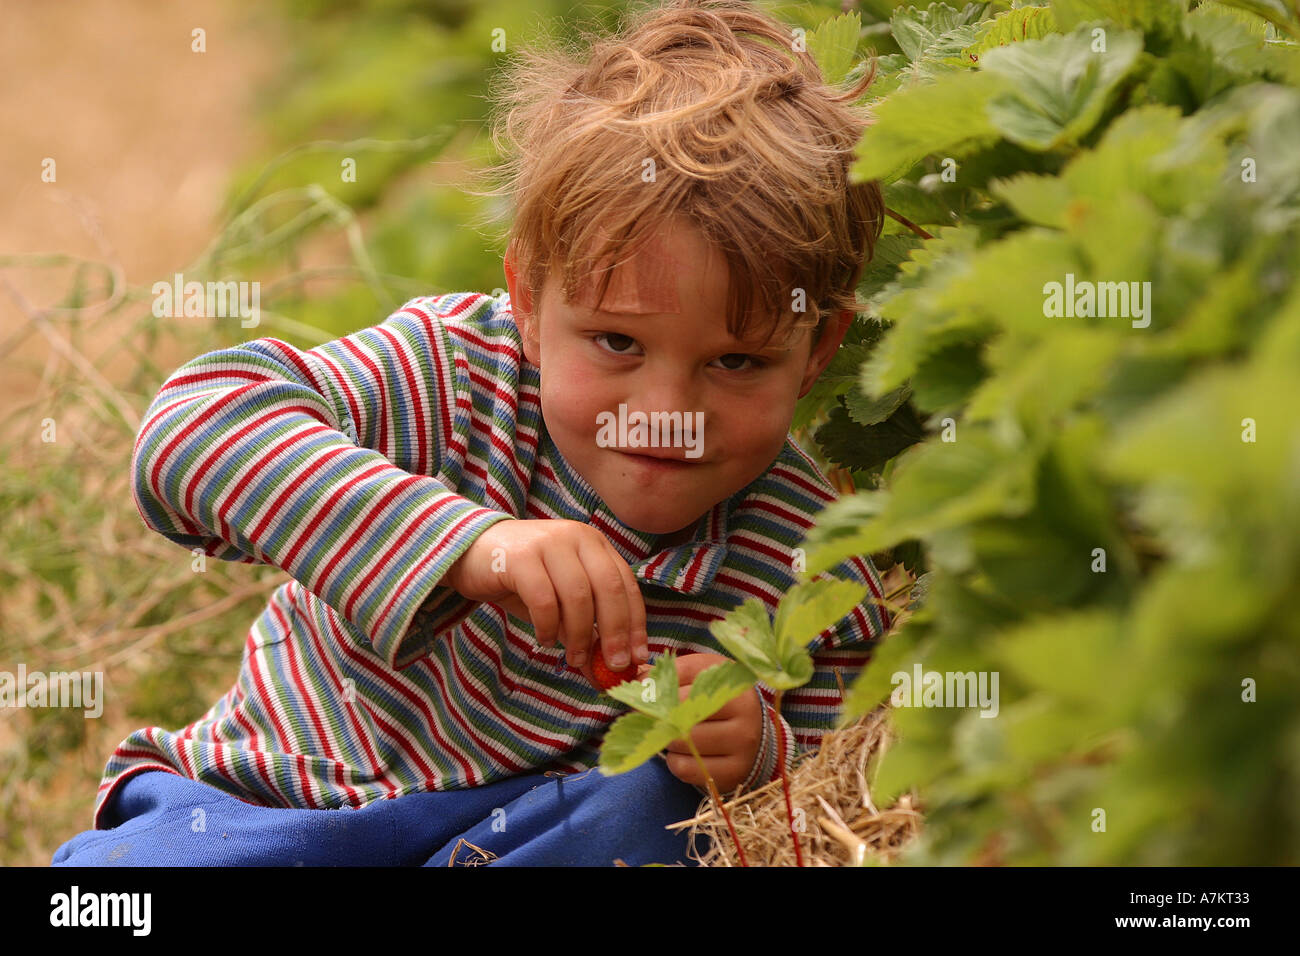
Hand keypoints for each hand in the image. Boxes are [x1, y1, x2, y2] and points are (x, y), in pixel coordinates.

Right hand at [443, 519, 649, 676]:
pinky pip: (544, 600)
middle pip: (608, 589)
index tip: (637, 658)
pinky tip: (544, 639)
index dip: (636, 624)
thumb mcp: (561, 604)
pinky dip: (548, 626)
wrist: (470, 554)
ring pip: (578, 596)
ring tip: (574, 658)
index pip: (626, 585)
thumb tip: (608, 673)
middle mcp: (577, 536)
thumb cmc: (521, 580)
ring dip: (579, 635)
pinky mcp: (521, 556)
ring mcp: (549, 542)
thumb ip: (586, 631)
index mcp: (594, 544)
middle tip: (612, 665)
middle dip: (614, 632)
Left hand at [661, 652, 763, 794]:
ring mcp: (743, 743)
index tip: (648, 697)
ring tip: (675, 735)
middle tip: (658, 720)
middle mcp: (745, 711)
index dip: (657, 693)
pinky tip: (683, 753)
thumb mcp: (698, 676)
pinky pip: (687, 769)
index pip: (681, 685)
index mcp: (732, 680)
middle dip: (661, 720)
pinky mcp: (735, 771)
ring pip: (683, 743)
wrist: (751, 728)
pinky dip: (676, 762)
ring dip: (668, 741)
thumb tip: (641, 685)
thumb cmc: (715, 697)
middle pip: (681, 716)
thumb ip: (669, 674)